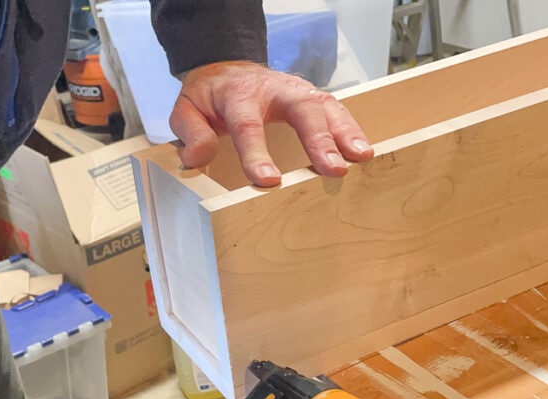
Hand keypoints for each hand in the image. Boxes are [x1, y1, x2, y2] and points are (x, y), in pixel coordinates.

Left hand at [169, 61, 373, 187]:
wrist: (225, 69)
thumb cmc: (209, 96)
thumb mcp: (186, 110)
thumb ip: (191, 133)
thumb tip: (197, 158)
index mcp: (238, 94)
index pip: (248, 124)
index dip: (258, 153)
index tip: (268, 180)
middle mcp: (274, 89)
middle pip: (301, 110)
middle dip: (318, 140)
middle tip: (333, 169)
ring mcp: (297, 91)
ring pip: (325, 106)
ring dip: (344, 132)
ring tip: (360, 157)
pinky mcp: (311, 98)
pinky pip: (335, 110)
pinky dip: (350, 129)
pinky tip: (362, 150)